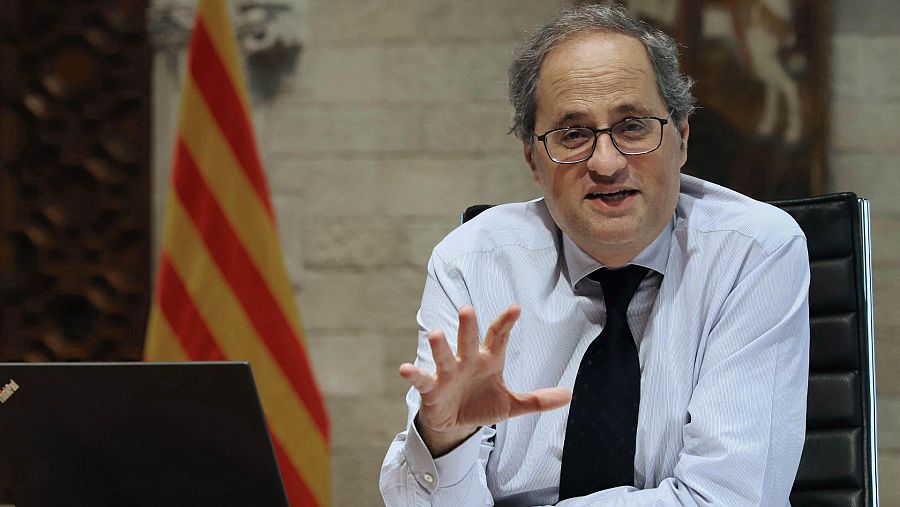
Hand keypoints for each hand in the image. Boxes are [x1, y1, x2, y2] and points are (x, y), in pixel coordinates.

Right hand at [399, 304, 571, 455]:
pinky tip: (405, 369)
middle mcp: (467, 360)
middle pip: (468, 340)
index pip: (498, 337)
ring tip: (436, 334)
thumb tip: (569, 395)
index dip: (505, 323)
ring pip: (443, 356)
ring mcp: (448, 372)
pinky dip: (413, 375)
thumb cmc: (482, 403)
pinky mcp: (431, 388)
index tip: (515, 308)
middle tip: (468, 309)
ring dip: (439, 346)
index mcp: (489, 360)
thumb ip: (538, 400)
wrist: (456, 422)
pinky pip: (422, 379)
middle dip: (468, 326)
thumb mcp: (512, 405)